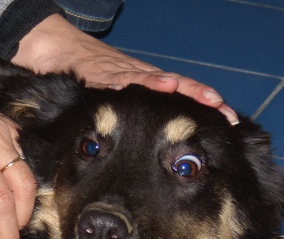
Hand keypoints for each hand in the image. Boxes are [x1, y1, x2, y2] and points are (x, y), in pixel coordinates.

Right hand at [13, 14, 238, 124]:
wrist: (55, 49)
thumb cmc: (84, 77)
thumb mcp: (110, 98)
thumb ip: (125, 114)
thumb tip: (145, 145)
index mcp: (145, 86)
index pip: (181, 96)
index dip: (204, 107)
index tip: (228, 122)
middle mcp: (141, 78)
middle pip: (180, 88)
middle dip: (204, 100)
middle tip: (227, 116)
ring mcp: (126, 74)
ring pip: (162, 82)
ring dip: (187, 90)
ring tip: (208, 99)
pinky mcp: (107, 73)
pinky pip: (130, 78)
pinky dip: (149, 81)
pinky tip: (164, 84)